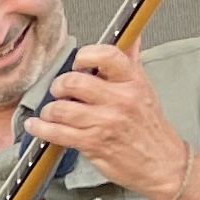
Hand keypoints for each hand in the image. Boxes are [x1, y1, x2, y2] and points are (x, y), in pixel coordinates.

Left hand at [30, 42, 190, 199]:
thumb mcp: (145, 90)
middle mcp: (120, 99)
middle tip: (58, 91)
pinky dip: (41, 128)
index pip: (107, 55)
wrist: (162, 163)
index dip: (85, 55)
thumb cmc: (150, 128)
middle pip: (75, 82)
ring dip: (48, 110)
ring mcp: (106, 122)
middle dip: (59, 86)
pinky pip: (57, 133)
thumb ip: (131, 63)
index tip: (77, 62)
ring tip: (50, 111)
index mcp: (133, 82)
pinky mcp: (93, 143)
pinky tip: (37, 126)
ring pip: (62, 108)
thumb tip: (131, 36)